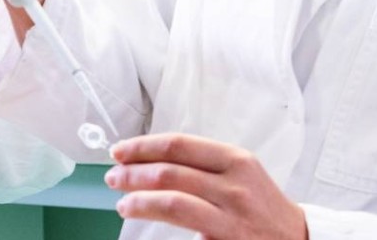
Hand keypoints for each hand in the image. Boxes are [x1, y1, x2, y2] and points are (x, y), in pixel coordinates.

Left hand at [106, 134, 307, 239]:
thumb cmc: (263, 206)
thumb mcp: (242, 173)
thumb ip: (203, 164)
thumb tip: (151, 160)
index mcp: (236, 160)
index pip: (178, 145)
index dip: (142, 147)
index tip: (119, 151)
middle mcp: (235, 186)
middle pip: (170, 173)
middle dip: (133, 174)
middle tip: (114, 178)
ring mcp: (231, 218)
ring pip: (172, 203)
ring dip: (138, 202)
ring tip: (124, 204)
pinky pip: (186, 234)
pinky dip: (160, 230)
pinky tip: (148, 227)